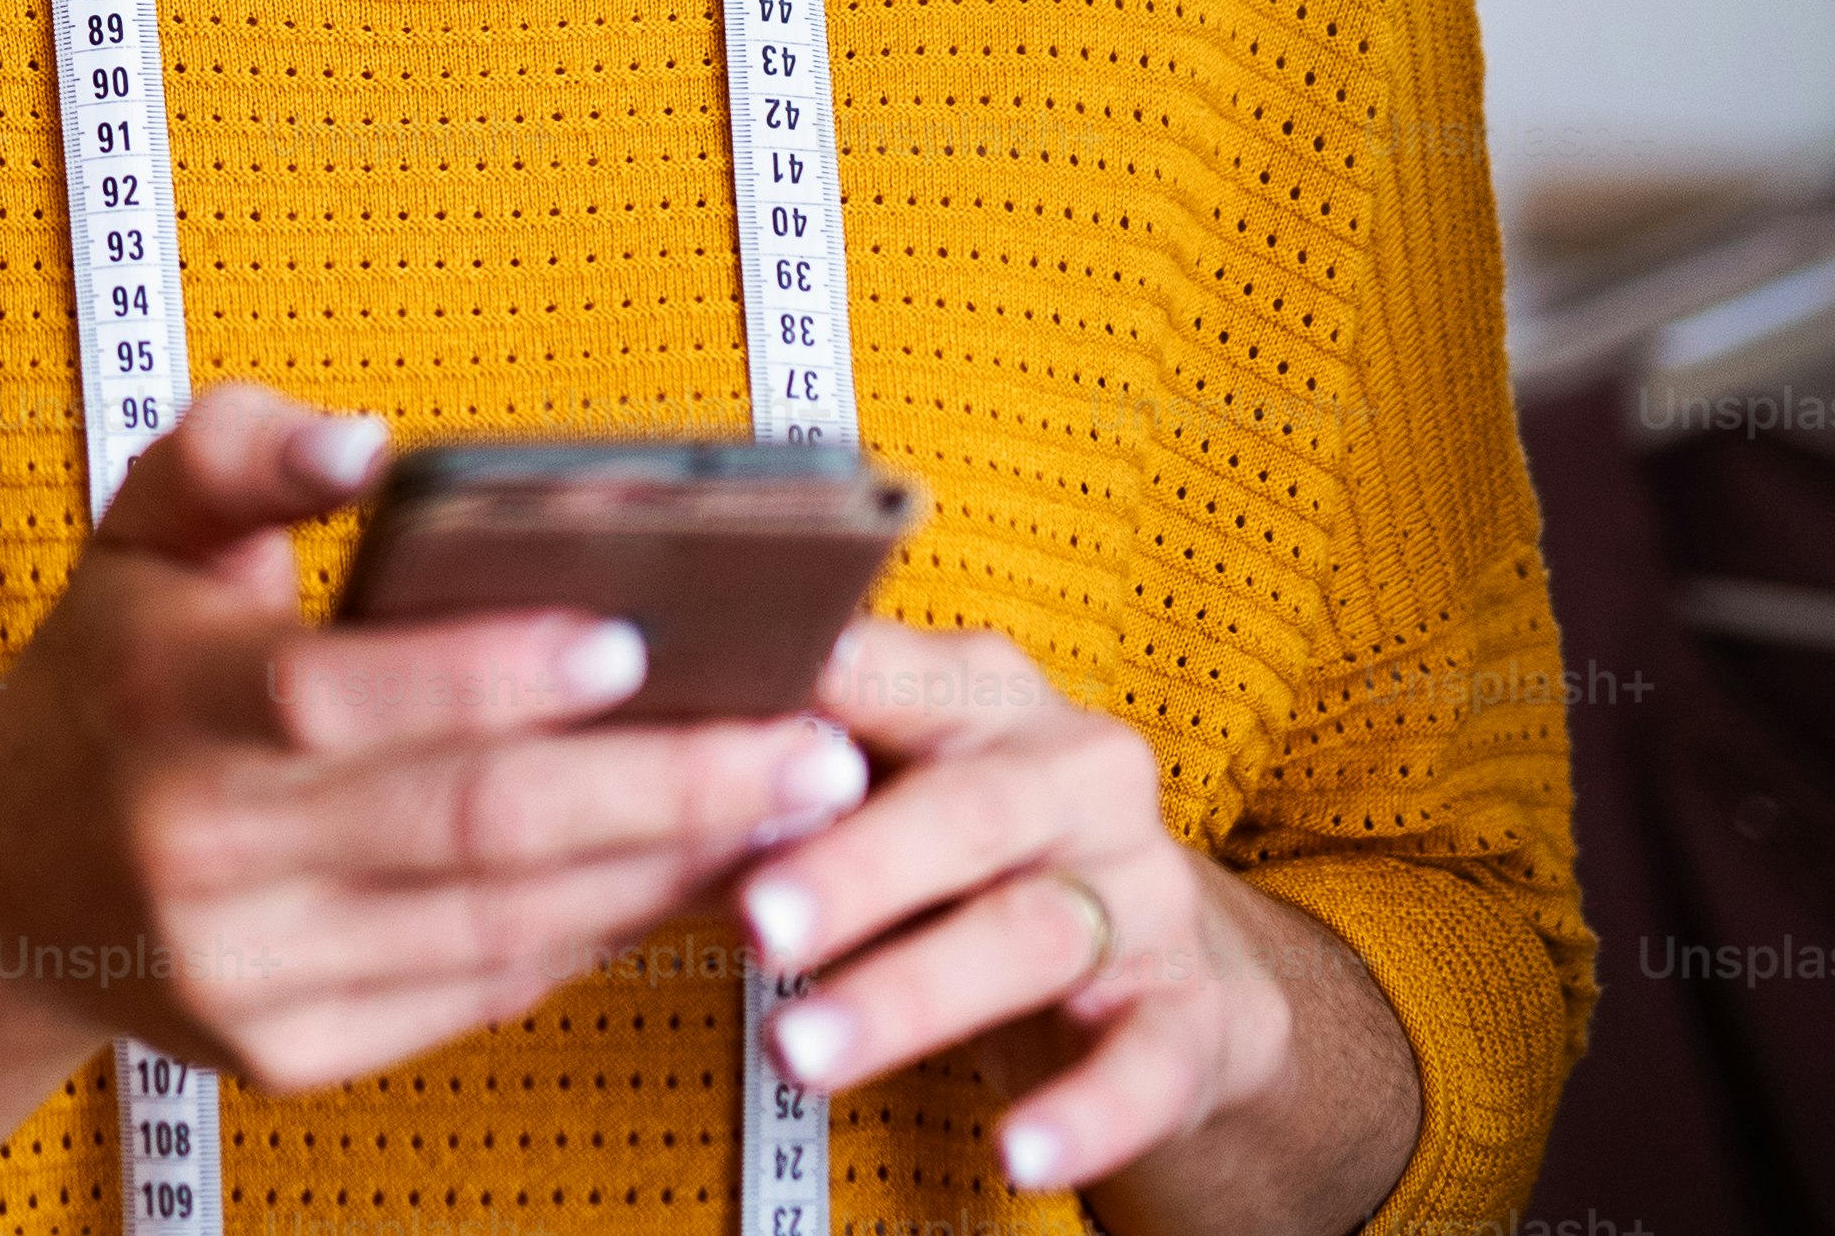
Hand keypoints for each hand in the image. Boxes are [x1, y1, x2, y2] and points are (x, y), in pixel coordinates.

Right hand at [0, 387, 876, 1093]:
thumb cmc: (111, 670)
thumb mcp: (139, 524)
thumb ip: (248, 448)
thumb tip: (369, 443)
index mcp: (156, 696)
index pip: (331, 691)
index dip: (485, 670)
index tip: (633, 636)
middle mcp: (191, 847)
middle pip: (461, 824)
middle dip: (660, 784)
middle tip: (804, 742)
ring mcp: (241, 967)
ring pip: (496, 923)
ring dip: (664, 865)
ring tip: (784, 804)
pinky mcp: (286, 1051)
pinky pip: (479, 991)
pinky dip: (597, 931)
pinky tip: (681, 872)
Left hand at [740, 620, 1402, 1221]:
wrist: (1158, 960)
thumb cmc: (969, 852)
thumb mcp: (892, 786)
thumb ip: (795, 761)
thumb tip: (640, 742)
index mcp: (986, 699)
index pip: (898, 678)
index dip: (822, 692)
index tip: (733, 711)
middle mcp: (1077, 778)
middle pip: (963, 814)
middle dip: (852, 871)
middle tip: (754, 921)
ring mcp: (1145, 892)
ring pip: (1026, 938)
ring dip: (907, 998)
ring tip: (800, 1051)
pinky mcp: (1194, 1009)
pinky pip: (1144, 1064)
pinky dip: (1080, 1115)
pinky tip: (1014, 1156)